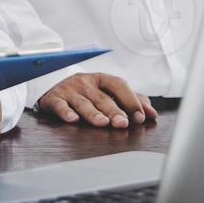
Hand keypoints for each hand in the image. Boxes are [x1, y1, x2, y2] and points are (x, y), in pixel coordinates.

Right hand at [37, 73, 157, 127]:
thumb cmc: (86, 92)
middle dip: (113, 110)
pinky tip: (73, 119)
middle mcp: (85, 82)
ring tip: (103, 123)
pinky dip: (66, 112)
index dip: (130, 100)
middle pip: (102, 97)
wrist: (51, 86)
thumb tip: (151, 113)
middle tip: (123, 123)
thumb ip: (130, 100)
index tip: (140, 116)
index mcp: (101, 79)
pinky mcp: (54, 99)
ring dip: (93, 113)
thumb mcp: (107, 91)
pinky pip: (60, 105)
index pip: (118, 85)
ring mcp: (69, 90)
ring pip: (82, 103)